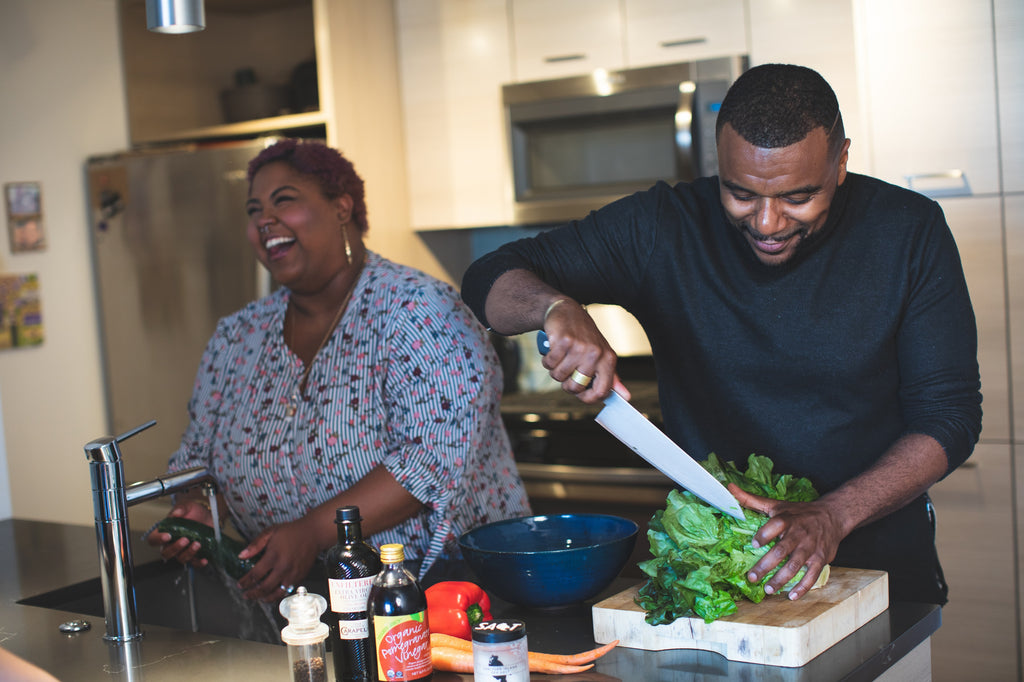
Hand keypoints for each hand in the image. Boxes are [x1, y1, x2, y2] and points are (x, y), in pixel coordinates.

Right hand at [145, 499, 214, 567]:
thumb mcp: (187, 506)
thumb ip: (181, 509)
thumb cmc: (193, 511)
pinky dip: (199, 563)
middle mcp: (172, 544)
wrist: (207, 515)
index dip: (158, 540)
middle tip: (185, 539)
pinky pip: (195, 564)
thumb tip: (177, 513)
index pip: (153, 539)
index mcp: (165, 532)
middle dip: (175, 548)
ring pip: (180, 559)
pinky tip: (204, 559)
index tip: (167, 536)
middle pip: (166, 553)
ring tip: (197, 544)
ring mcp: (183, 551)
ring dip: (188, 553)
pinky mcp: (195, 555)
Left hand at [235, 516, 321, 601]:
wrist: (313, 533)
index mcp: (274, 556)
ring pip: (276, 594)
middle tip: (246, 594)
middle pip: (264, 587)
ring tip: (258, 598)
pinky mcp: (300, 577)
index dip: (245, 582)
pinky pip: (287, 591)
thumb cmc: (292, 532)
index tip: (240, 584)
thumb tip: (242, 555)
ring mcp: (292, 574)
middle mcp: (283, 567)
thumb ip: (255, 544)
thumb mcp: (270, 532)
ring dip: (264, 598)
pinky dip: (277, 595)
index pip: (255, 574)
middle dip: (252, 593)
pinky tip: (272, 594)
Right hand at [542, 300, 629, 403]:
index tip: (579, 394)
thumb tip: (626, 396)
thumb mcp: (602, 355)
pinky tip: (553, 350)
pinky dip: (547, 360)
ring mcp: (579, 347)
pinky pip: (549, 364)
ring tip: (559, 358)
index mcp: (608, 359)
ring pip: (559, 376)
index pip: (602, 391)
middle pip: (575, 387)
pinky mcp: (563, 341)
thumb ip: (611, 377)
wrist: (567, 310)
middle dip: (565, 384)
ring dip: (554, 370)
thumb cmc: (584, 337)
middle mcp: (596, 353)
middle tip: (565, 372)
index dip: (588, 398)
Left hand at [729, 483, 844, 599]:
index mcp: (786, 519)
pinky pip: (812, 575)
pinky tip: (791, 596)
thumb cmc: (798, 512)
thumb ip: (750, 500)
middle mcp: (798, 534)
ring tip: (769, 589)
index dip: (765, 535)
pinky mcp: (820, 559)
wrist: (832, 516)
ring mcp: (810, 548)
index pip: (775, 526)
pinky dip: (803, 587)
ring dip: (781, 579)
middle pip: (782, 551)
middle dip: (766, 566)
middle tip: (752, 578)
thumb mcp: (775, 504)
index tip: (754, 544)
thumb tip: (728, 488)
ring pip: (795, 566)